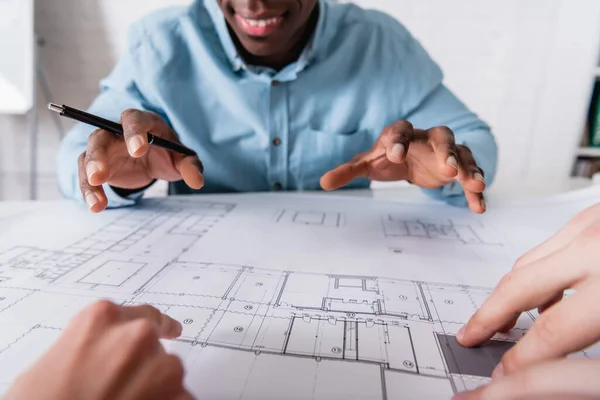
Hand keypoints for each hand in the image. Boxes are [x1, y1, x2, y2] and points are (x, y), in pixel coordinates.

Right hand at [3, 300, 191, 399]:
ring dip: (156, 388)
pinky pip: (180, 399)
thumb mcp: (55, 359)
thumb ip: (90, 345)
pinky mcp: (179, 397)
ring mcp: (161, 366)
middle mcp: (137, 335)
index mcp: (102, 319)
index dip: (157, 327)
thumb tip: (101, 355)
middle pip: (154, 347)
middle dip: (143, 366)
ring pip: (169, 374)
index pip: (143, 315)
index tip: (170, 331)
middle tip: (120, 388)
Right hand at [79, 109, 203, 211]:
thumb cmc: (168, 152)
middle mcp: (117, 131)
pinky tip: (97, 207)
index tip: (138, 151)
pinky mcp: (97, 165)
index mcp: (143, 122)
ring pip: (89, 156)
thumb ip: (190, 166)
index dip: (134, 132)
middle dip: (99, 155)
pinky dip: (89, 191)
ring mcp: (104, 148)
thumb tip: (197, 182)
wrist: (155, 159)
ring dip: (89, 176)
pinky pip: (87, 176)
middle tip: (101, 175)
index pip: (134, 120)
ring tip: (97, 201)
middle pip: (101, 136)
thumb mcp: (182, 158)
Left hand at [320, 121, 486, 212]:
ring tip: (476, 185)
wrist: (407, 157)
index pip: (400, 131)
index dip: (398, 141)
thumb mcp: (366, 164)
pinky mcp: (457, 168)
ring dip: (469, 168)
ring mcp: (445, 152)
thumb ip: (348, 171)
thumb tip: (323, 182)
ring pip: (462, 154)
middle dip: (445, 151)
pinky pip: (470, 175)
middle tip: (448, 168)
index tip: (394, 155)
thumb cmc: (385, 157)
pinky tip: (479, 207)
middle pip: (441, 136)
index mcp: (401, 134)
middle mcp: (427, 139)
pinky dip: (474, 190)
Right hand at [454, 203, 599, 398]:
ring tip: (501, 320)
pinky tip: (546, 292)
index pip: (551, 332)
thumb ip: (594, 335)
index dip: (523, 360)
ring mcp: (591, 224)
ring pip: (528, 262)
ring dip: (510, 294)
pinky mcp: (593, 214)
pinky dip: (538, 272)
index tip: (506, 374)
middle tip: (471, 336)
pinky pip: (551, 245)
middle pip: (519, 287)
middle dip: (489, 317)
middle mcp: (594, 247)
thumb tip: (565, 361)